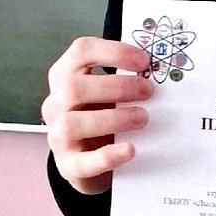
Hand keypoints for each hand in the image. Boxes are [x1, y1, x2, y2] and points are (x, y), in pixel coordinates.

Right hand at [42, 36, 155, 193]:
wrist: (87, 163)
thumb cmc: (99, 120)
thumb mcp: (106, 95)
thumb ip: (123, 80)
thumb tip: (160, 73)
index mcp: (65, 77)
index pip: (81, 51)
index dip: (114, 52)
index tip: (144, 61)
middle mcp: (56, 104)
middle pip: (74, 87)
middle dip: (117, 87)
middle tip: (148, 91)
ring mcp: (58, 135)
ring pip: (73, 122)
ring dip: (113, 118)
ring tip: (142, 118)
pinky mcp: (68, 165)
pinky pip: (83, 161)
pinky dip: (108, 155)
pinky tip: (129, 149)